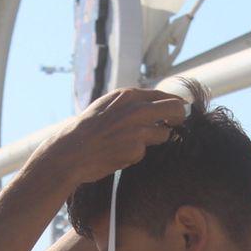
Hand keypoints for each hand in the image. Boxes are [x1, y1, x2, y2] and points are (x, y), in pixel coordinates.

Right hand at [41, 88, 189, 187]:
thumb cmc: (87, 130)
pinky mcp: (136, 149)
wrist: (71, 151)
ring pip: (165, 133)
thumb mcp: (107, 105)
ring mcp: (138, 129)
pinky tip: (119, 154)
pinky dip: (136, 155)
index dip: (174, 104)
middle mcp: (136, 109)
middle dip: (179, 118)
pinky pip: (145, 152)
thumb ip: (129, 103)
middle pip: (176, 108)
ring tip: (133, 144)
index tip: (176, 113)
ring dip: (155, 139)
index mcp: (129, 95)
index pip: (164, 95)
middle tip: (177, 126)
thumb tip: (153, 104)